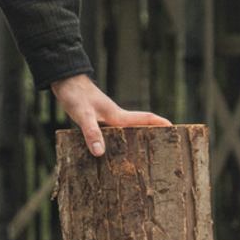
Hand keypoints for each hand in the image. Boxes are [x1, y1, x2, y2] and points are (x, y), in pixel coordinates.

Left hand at [50, 73, 170, 156]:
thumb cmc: (75, 94)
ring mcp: (105, 118)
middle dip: (151, 137)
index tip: (176, 129)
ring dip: (132, 142)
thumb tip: (100, 153)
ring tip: (139, 159)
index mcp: (117, 115)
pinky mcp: (95, 120)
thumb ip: (91, 132)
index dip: (159, 123)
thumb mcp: (83, 114)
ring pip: (124, 133)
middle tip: (163, 151)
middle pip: (138, 128)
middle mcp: (114, 117)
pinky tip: (109, 154)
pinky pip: (110, 134)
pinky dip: (114, 143)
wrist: (63, 80)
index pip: (144, 118)